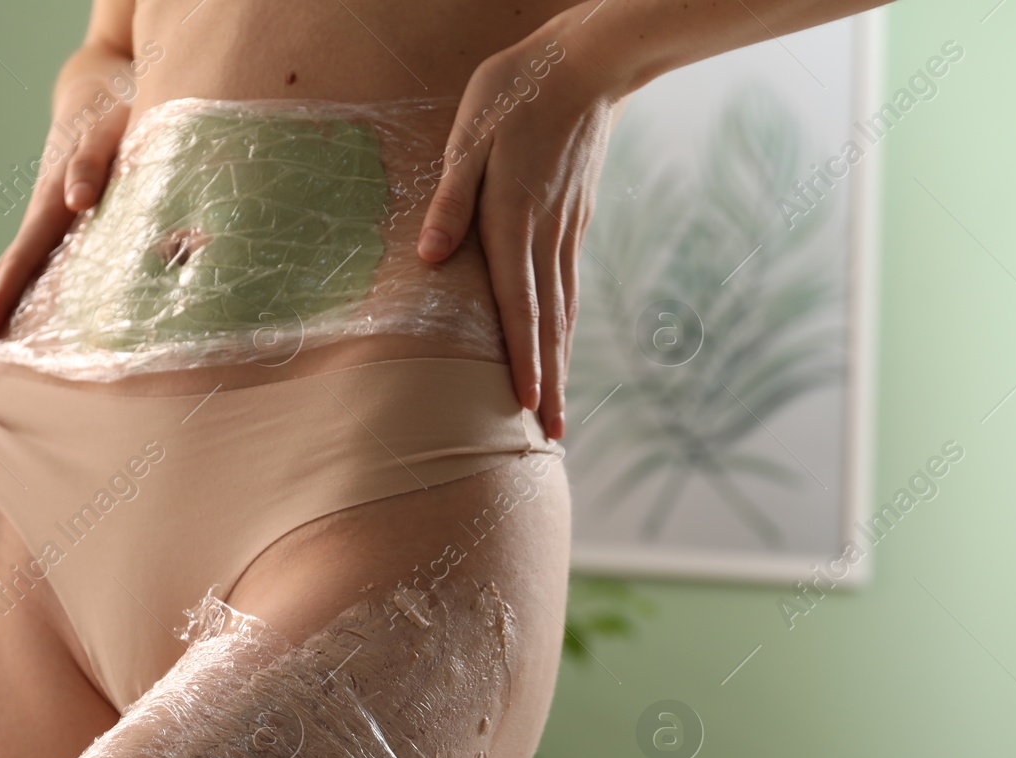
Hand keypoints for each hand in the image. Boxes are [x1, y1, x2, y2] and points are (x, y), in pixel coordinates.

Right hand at [0, 97, 130, 379]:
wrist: (100, 94)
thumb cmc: (115, 114)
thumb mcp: (111, 132)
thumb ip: (94, 163)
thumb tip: (76, 201)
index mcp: (52, 207)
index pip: (19, 265)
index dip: (0, 304)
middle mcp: (40, 222)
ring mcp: (44, 228)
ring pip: (8, 281)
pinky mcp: (56, 231)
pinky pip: (30, 275)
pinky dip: (13, 305)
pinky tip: (10, 336)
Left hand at [417, 35, 618, 440]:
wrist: (585, 65)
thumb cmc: (514, 94)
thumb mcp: (469, 135)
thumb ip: (450, 198)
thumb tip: (430, 258)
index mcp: (515, 219)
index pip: (518, 302)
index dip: (521, 356)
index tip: (524, 403)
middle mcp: (547, 235)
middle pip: (549, 323)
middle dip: (548, 382)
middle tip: (551, 435)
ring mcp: (568, 232)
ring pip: (565, 311)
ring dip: (561, 364)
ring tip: (558, 411)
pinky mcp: (576, 223)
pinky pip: (571, 288)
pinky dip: (567, 328)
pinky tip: (563, 347)